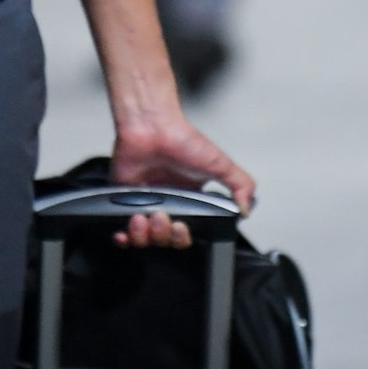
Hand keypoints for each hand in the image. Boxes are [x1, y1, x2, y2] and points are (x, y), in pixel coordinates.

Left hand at [109, 112, 255, 249]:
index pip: (186, 235)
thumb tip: (246, 210)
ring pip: (142, 240)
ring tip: (146, 216)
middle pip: (163, 241)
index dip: (182, 239)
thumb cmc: (182, 140)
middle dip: (163, 236)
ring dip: (144, 235)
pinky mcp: (122, 201)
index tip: (182, 227)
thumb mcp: (219, 164)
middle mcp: (166, 206)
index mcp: (189, 202)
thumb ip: (240, 185)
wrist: (152, 127)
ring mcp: (143, 205)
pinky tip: (126, 231)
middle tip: (164, 218)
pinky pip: (121, 231)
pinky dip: (123, 238)